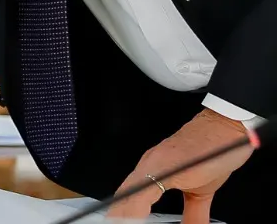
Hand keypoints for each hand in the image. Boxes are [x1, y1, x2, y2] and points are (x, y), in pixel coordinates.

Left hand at [108, 109, 254, 221]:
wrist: (225, 128)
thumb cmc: (211, 151)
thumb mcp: (201, 191)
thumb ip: (193, 213)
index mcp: (153, 171)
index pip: (129, 197)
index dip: (121, 213)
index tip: (116, 223)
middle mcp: (148, 165)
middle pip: (124, 196)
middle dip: (118, 215)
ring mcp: (154, 164)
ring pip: (129, 193)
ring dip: (123, 213)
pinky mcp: (164, 164)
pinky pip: (143, 189)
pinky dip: (135, 206)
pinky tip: (131, 218)